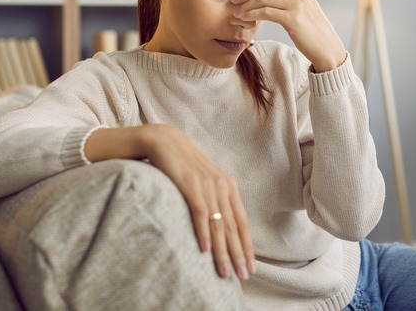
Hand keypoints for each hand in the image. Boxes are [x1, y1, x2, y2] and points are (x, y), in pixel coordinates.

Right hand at [143, 124, 254, 280]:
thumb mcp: (205, 180)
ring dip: (222, 250)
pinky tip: (205, 249)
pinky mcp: (191, 184)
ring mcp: (207, 185)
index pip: (242, 221)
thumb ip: (216, 198)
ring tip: (225, 270)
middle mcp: (222, 186)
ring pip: (219, 223)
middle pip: (233, 226)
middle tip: (243, 275)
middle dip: (239, 253)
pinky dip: (203, 232)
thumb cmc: (184, 164)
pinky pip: (200, 212)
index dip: (247, 245)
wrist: (165, 141)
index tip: (251, 265)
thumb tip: (222, 224)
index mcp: (229, 186)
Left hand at [231, 0, 345, 71]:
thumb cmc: (311, 30)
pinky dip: (251, 14)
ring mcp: (297, 3)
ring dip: (245, 5)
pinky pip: (265, 12)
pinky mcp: (292, 18)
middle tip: (233, 1)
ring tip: (237, 13)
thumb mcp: (301, 7)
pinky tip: (244, 19)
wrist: (326, 47)